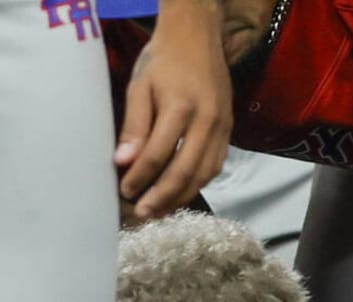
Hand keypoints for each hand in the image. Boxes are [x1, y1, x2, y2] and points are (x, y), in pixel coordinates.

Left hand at [115, 0, 230, 220]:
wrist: (197, 37)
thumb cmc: (163, 60)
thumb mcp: (140, 86)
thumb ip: (133, 126)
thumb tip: (123, 162)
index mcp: (180, 107)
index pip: (157, 155)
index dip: (139, 178)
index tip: (124, 190)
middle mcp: (207, 120)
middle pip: (184, 171)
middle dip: (161, 197)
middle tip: (142, 213)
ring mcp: (222, 127)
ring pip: (204, 174)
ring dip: (181, 197)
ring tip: (160, 210)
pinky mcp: (229, 131)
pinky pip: (215, 166)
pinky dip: (197, 183)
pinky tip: (180, 193)